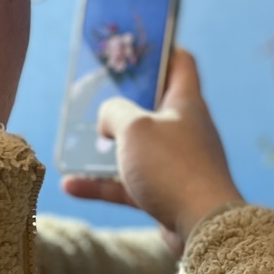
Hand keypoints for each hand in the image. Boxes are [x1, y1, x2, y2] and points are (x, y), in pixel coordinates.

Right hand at [62, 48, 243, 247]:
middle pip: (152, 107)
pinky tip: (70, 185)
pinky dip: (102, 184)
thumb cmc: (172, 168)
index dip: (161, 49)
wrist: (203, 226)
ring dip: (105, 148)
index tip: (135, 46)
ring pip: (136, 149)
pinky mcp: (167, 194)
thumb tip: (108, 119)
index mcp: (186, 103)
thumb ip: (114, 112)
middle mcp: (184, 130)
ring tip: (74, 144)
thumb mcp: (134, 127)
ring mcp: (176, 164)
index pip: (180, 63)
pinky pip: (129, 185)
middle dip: (121, 102)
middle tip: (93, 96)